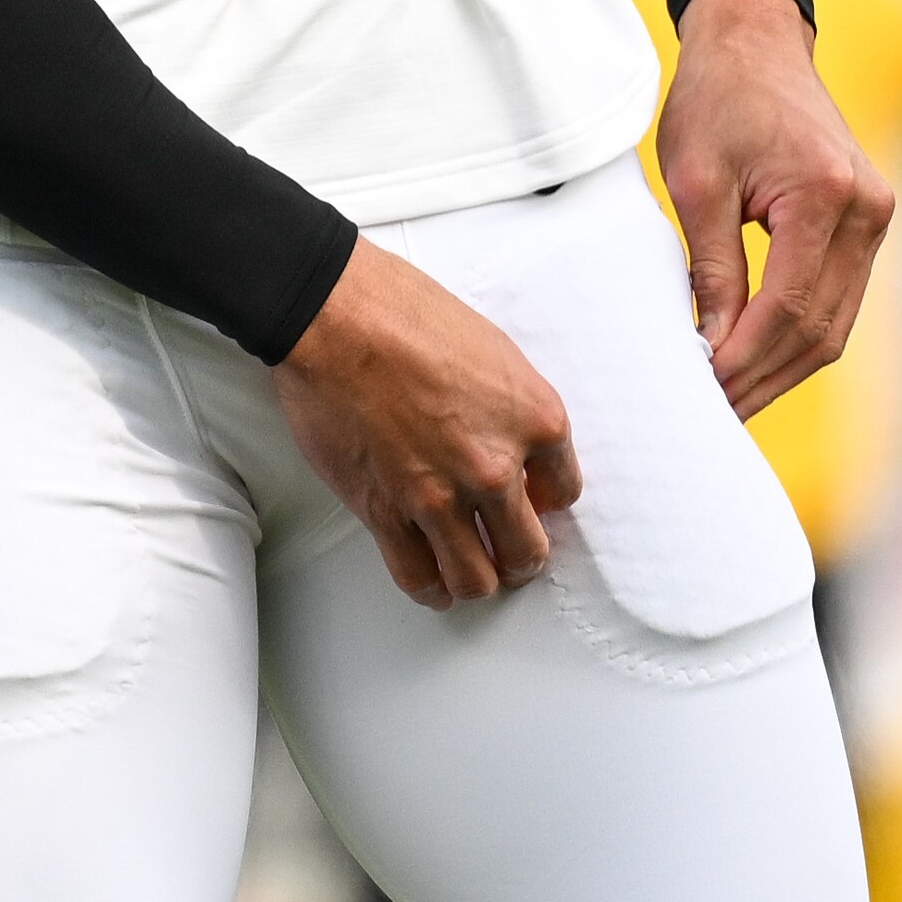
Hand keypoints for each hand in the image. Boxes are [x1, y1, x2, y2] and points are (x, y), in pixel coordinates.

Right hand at [269, 237, 581, 607]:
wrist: (336, 316)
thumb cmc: (403, 312)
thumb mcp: (490, 349)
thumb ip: (510, 407)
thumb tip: (509, 440)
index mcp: (534, 419)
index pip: (565, 491)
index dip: (546, 501)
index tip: (534, 503)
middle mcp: (496, 467)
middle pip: (528, 550)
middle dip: (519, 556)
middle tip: (508, 552)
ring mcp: (441, 497)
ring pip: (477, 580)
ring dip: (477, 581)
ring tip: (470, 571)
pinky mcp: (387, 513)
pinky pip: (417, 576)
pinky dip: (429, 588)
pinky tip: (432, 583)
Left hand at [653, 0, 892, 417]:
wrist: (754, 40)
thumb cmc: (717, 98)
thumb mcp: (697, 181)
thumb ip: (712, 268)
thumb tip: (712, 348)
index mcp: (826, 194)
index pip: (788, 307)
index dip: (744, 358)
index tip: (700, 390)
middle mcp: (867, 210)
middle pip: (820, 330)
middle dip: (763, 378)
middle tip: (709, 414)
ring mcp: (876, 218)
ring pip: (834, 326)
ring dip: (781, 369)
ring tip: (727, 401)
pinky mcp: (868, 223)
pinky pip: (837, 301)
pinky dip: (798, 338)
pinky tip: (754, 362)